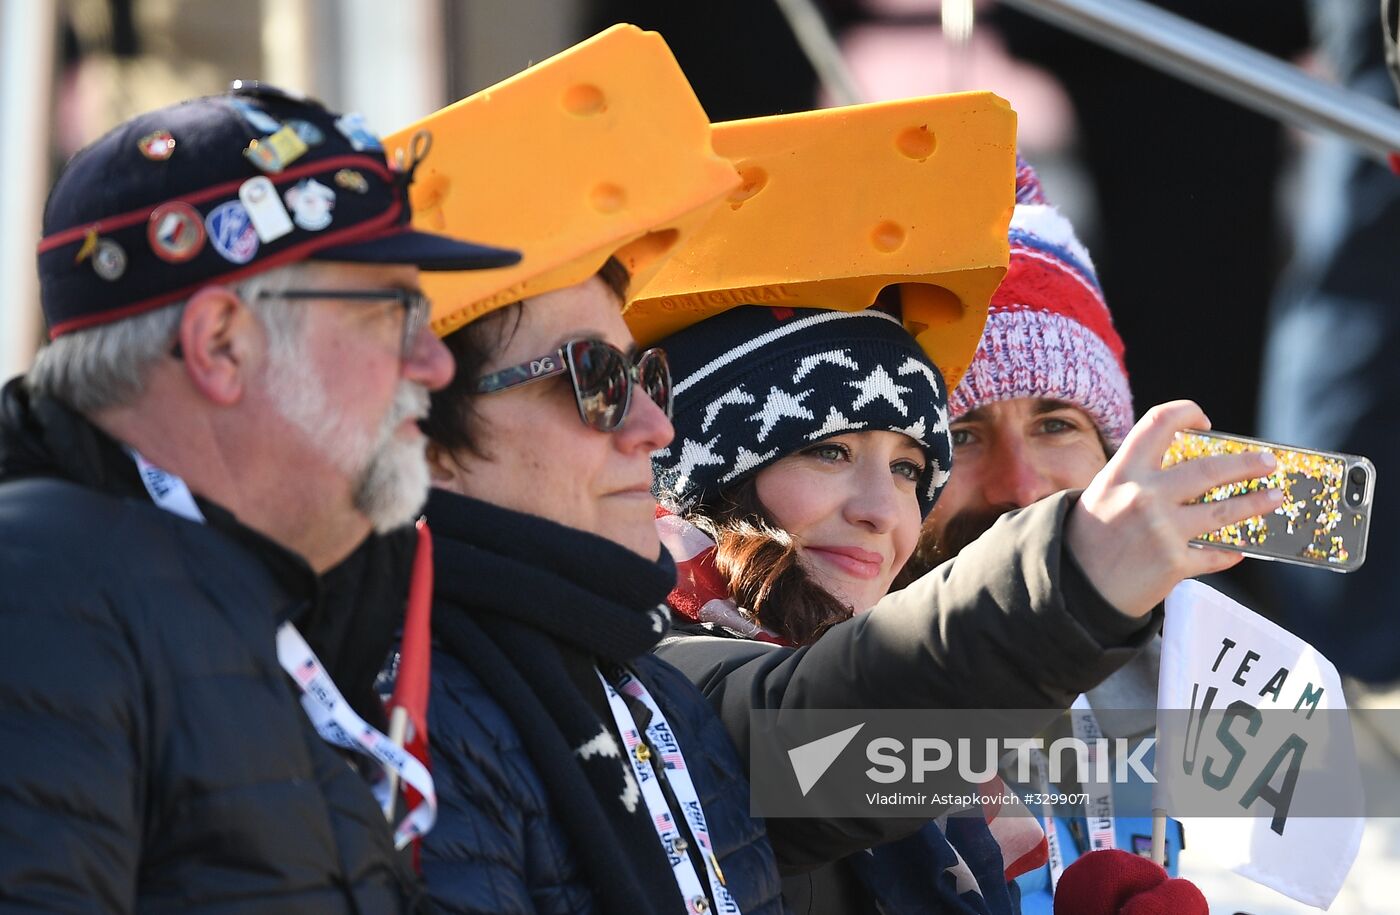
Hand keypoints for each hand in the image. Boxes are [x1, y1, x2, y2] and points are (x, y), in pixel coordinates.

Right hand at [1066, 401, 1280, 618]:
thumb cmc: (1088, 538)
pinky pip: (1215, 554)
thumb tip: (1187, 469)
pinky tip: (1237, 548)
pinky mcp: (1174, 564)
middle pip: (1208, 469)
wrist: (1074, 589)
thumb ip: (1137, 477)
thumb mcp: (1102, 494)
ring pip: (1224, 511)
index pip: (1158, 424)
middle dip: (1246, 463)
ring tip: (1275, 497)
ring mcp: (1161, 531)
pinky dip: (1230, 551)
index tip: (1204, 422)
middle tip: (1268, 462)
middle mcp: (1143, 496)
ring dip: (1256, 502)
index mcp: (1122, 473)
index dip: (1186, 413)